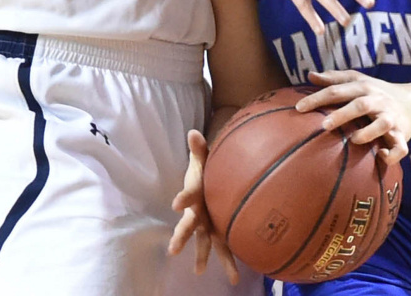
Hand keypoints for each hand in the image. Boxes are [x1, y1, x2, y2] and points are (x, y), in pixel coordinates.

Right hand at [169, 130, 238, 282]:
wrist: (210, 182)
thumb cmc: (206, 171)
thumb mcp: (203, 158)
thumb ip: (199, 148)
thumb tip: (193, 132)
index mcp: (194, 196)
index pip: (187, 196)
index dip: (182, 199)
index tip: (176, 204)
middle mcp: (197, 214)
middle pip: (188, 226)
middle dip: (181, 236)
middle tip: (173, 249)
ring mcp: (207, 225)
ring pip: (205, 243)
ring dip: (203, 257)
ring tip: (199, 272)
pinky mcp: (219, 231)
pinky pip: (225, 246)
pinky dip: (230, 259)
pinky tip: (237, 278)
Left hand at [296, 70, 410, 163]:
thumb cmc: (377, 92)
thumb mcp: (358, 81)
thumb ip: (334, 79)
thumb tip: (310, 75)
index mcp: (363, 87)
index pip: (338, 90)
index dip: (318, 98)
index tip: (299, 108)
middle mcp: (377, 101)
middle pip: (360, 105)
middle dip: (342, 114)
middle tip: (323, 125)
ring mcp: (391, 118)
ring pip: (382, 124)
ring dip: (368, 133)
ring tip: (353, 140)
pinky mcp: (403, 135)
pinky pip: (400, 147)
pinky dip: (391, 154)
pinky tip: (380, 156)